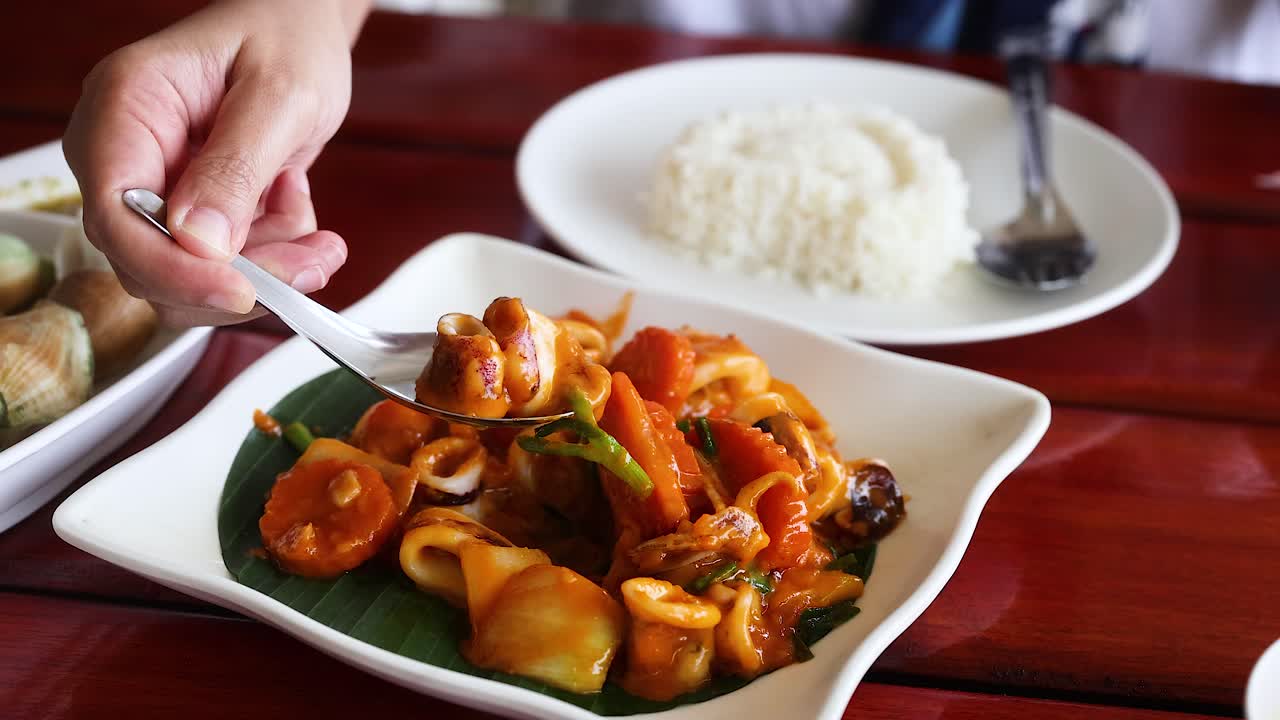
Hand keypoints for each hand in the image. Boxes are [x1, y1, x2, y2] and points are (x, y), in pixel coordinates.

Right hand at [63, 0, 371, 325]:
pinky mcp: (188, 214)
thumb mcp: (279, 95)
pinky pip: (221, 267)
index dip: (172, 268)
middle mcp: (124, 154)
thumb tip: (199, 241)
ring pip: (191, 276)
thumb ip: (237, 166)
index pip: (115, 215)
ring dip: (267, 269)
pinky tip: (301, 214)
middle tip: (312, 258)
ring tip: (319, 235)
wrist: (298, 30)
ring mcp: (154, 188)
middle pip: (150, 260)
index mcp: (125, 108)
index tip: (241, 290)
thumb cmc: (286, 39)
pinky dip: (274, 257)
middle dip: (239, 275)